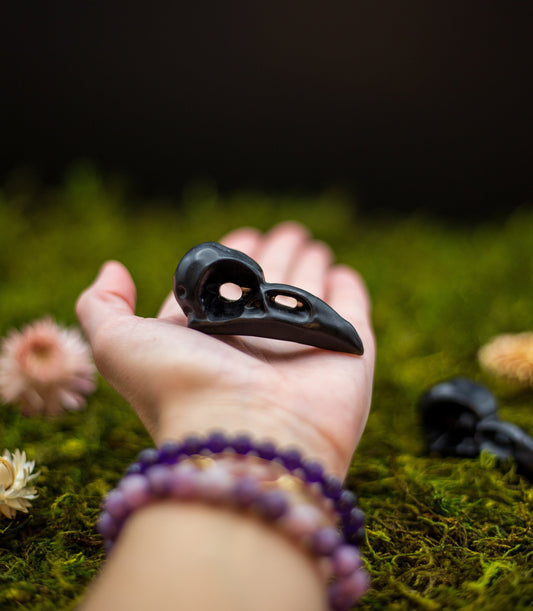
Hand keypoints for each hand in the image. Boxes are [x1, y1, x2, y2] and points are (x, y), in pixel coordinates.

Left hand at [76, 222, 374, 476]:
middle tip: (284, 232)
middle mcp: (256, 341)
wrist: (246, 437)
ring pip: (309, 293)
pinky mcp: (346, 350)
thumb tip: (114, 268)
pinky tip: (341, 273)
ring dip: (310, 265)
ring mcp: (303, 346)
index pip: (224, 289)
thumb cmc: (181, 390)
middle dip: (276, 256)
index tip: (242, 237)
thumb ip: (101, 305)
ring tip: (309, 243)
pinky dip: (348, 290)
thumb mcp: (118, 345)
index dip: (232, 261)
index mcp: (210, 336)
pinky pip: (350, 312)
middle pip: (269, 286)